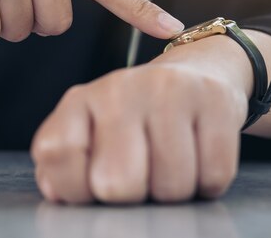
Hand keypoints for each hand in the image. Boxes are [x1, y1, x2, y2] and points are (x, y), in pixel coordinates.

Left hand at [30, 35, 251, 203]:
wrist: (195, 73)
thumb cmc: (136, 116)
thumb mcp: (89, 131)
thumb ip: (63, 163)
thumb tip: (56, 190)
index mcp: (80, 99)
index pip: (57, 153)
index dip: (74, 188)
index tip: (92, 185)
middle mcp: (118, 88)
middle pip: (117, 184)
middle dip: (132, 196)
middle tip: (140, 175)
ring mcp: (167, 90)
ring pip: (172, 187)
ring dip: (174, 191)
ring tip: (169, 163)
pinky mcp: (213, 98)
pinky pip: (213, 176)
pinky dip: (208, 180)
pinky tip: (198, 155)